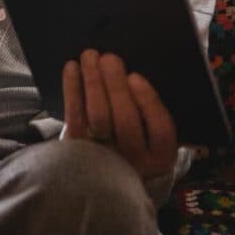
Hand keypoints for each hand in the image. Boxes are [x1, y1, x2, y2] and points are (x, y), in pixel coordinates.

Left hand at [62, 50, 177, 179]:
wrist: (105, 178)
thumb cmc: (140, 141)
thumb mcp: (157, 134)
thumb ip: (157, 111)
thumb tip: (142, 73)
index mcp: (162, 155)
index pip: (160, 129)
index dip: (148, 101)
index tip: (135, 76)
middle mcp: (135, 161)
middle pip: (126, 120)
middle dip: (116, 85)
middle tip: (109, 58)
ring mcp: (105, 158)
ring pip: (99, 117)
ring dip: (94, 82)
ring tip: (90, 56)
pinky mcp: (78, 151)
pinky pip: (75, 117)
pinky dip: (73, 89)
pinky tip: (72, 67)